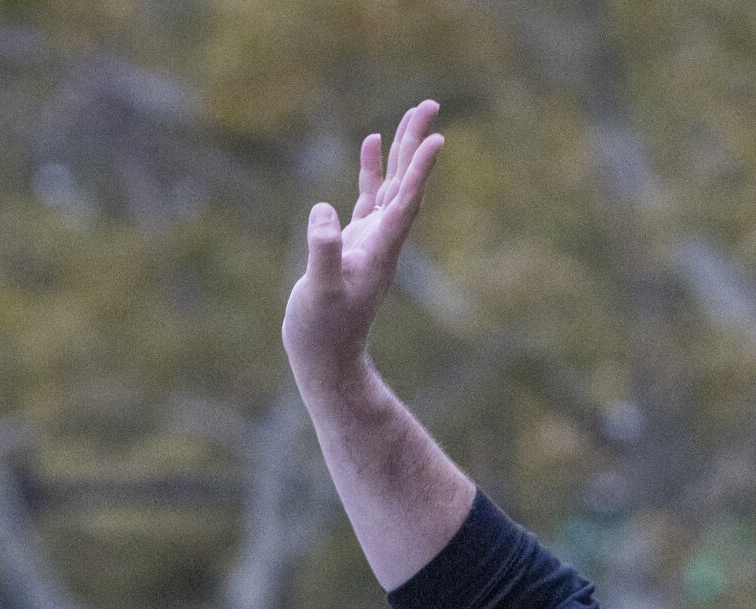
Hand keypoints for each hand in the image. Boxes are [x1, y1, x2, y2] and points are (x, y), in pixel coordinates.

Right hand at [282, 101, 444, 392]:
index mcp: (380, 248)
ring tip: (412, 113)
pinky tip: (371, 142)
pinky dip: (373, 168)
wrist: (325, 357)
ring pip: (392, 184)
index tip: (436, 138)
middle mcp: (383, 239)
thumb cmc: (322, 330)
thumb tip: (325, 213)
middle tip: (430, 104)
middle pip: (406, 183)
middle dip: (416, 142)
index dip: (420, 170)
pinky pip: (371, 195)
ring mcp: (372, 238)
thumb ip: (323, 252)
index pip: (405, 201)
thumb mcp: (318, 291)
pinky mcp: (355, 241)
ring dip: (402, 149)